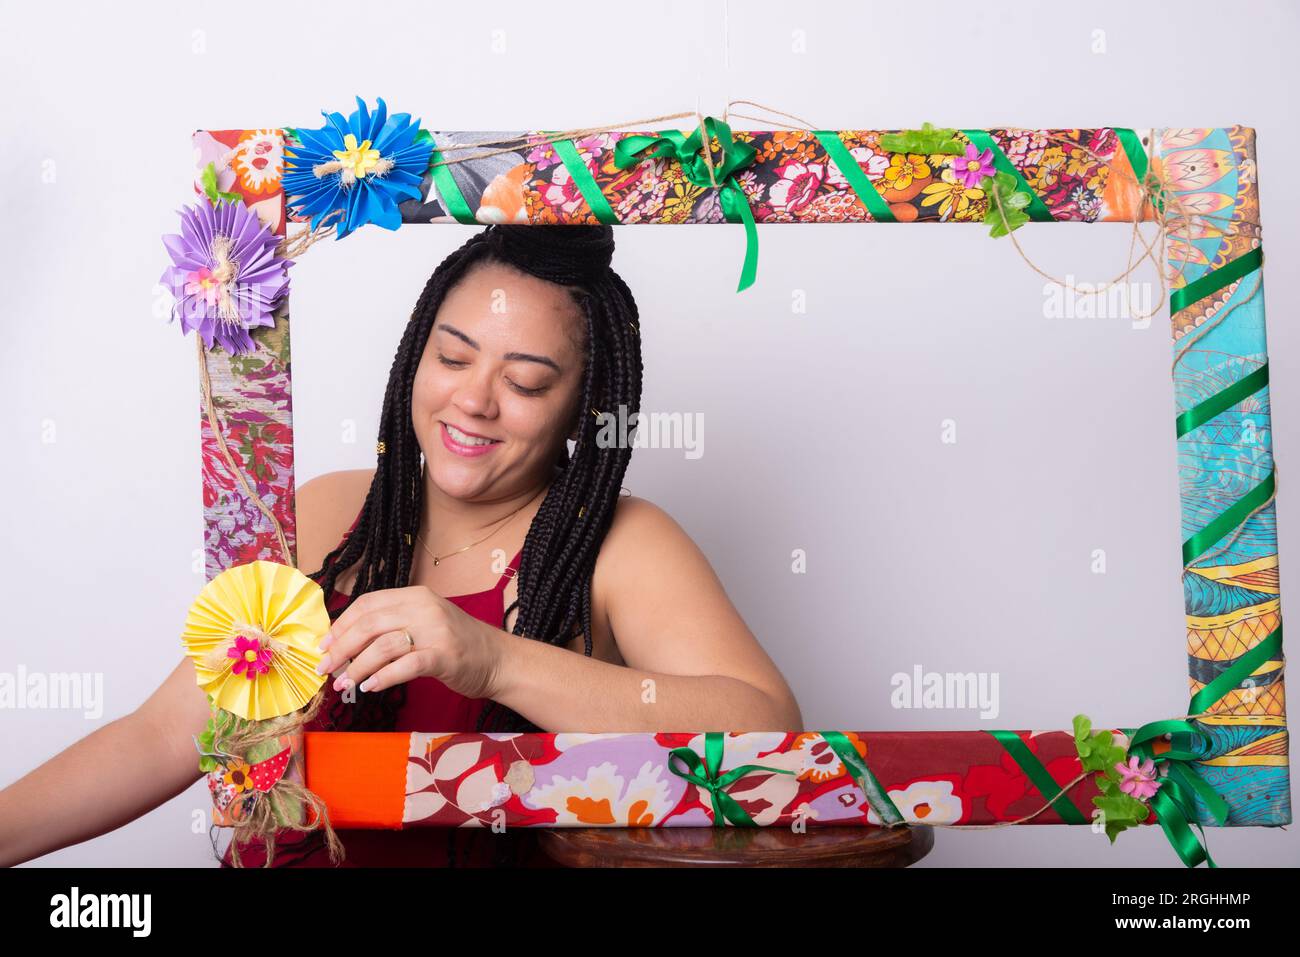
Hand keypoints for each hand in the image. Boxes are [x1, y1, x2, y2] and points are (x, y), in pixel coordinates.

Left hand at [314, 586, 505, 700]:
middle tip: (325, 669)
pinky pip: (405, 666)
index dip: (341, 625)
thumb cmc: (456, 644)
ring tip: (344, 684)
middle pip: (369, 624)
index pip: (367, 604)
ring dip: (357, 667)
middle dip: (341, 648)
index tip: (323, 646)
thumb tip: (346, 642)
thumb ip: (393, 625)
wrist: (497, 659)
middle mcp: (424, 608)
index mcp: (415, 595)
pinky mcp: (444, 656)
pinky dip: (383, 678)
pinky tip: (370, 688)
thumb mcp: (424, 622)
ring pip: (383, 645)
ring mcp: (436, 631)